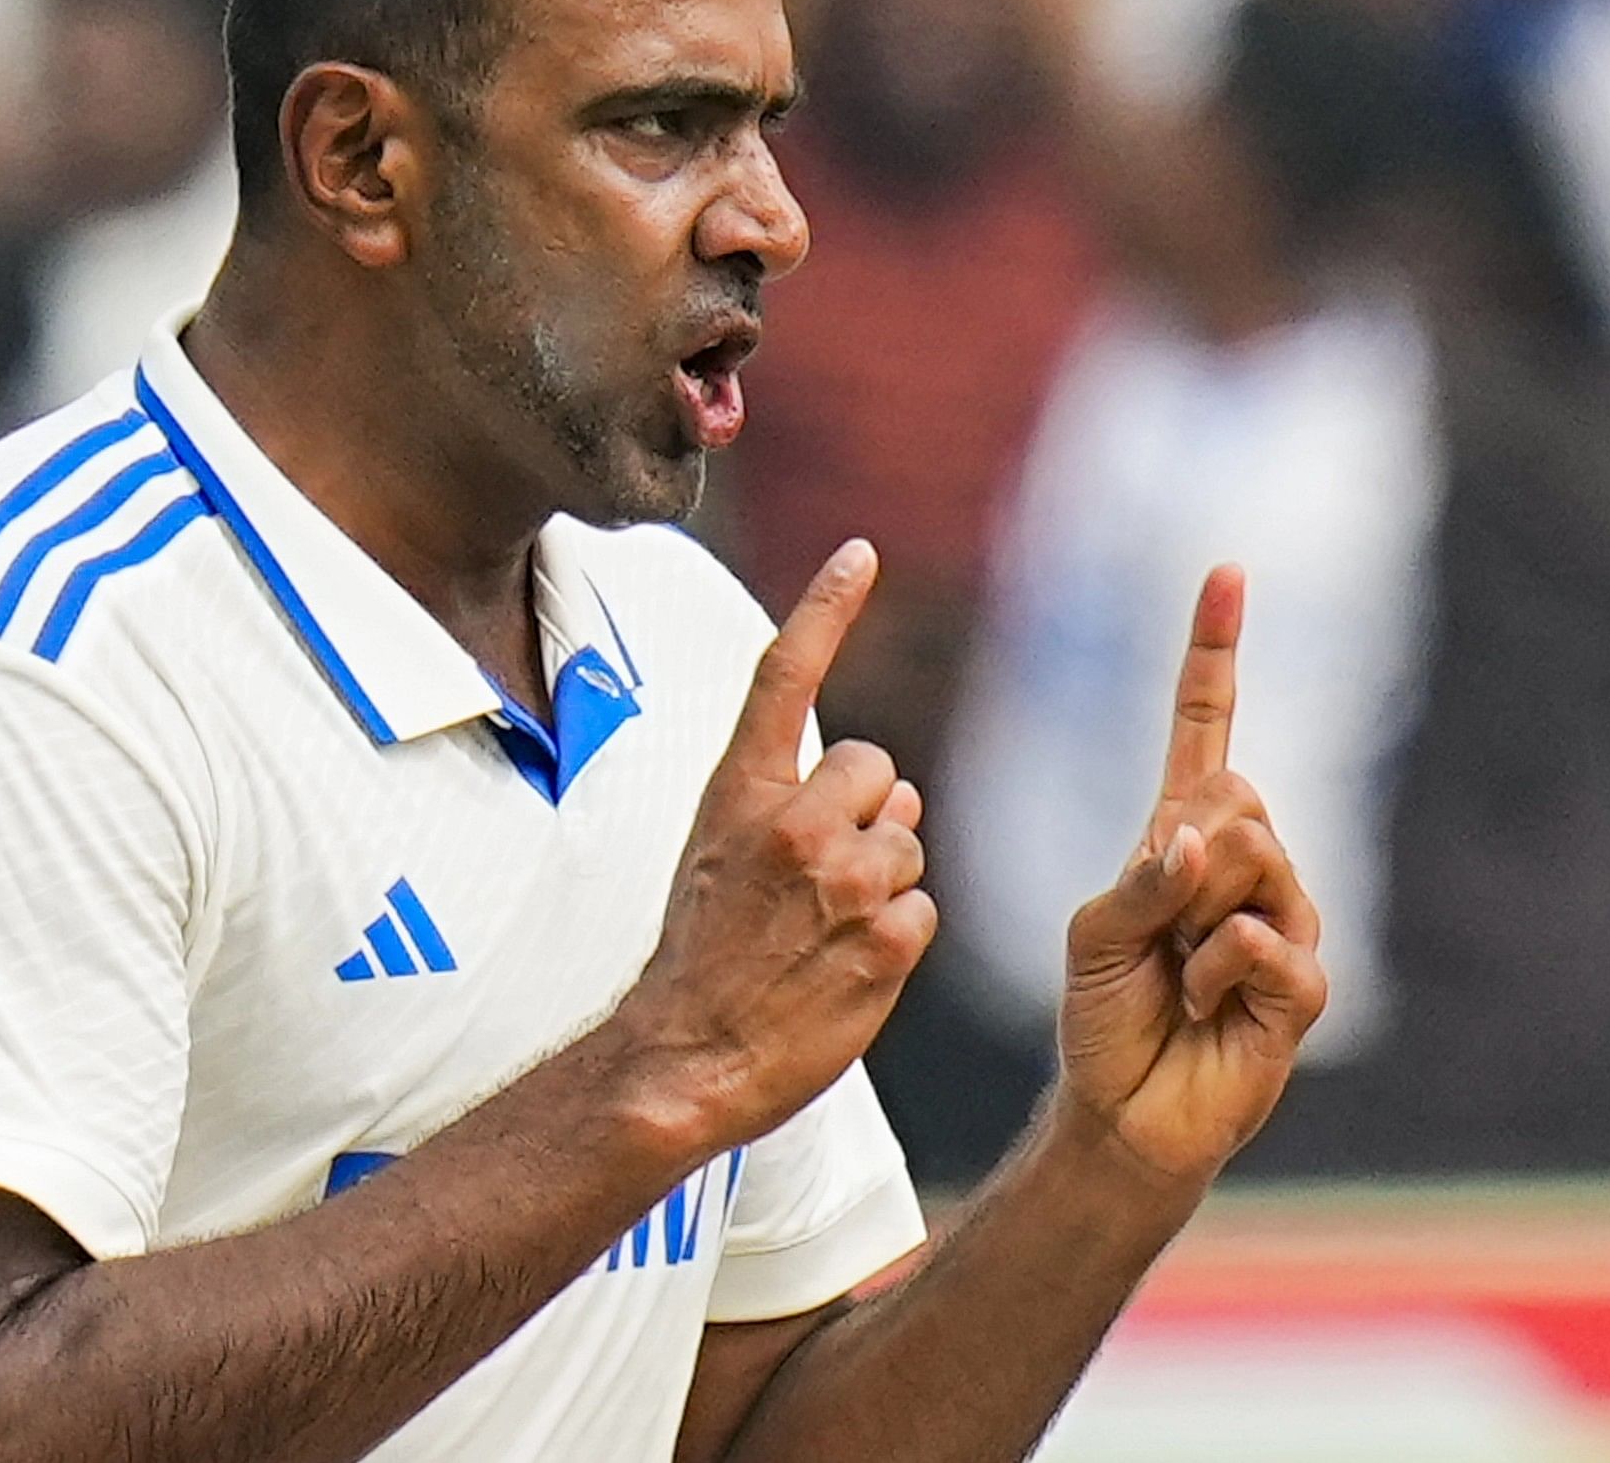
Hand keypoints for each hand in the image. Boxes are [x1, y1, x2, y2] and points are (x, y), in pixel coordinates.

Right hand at [604, 540, 935, 1157]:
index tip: (862, 553)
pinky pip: (924, 911)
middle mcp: (795, 821)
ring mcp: (845, 877)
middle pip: (883, 772)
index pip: (787, 675)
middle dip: (870, 815)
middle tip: (819, 881)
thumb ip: (791, 805)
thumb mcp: (718, 856)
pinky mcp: (888, 936)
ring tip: (823, 936)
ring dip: (884, 883)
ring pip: (908, 844)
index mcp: (740, 793)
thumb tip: (896, 785)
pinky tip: (846, 969)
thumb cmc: (701, 958)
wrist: (685, 1057)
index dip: (826, 607)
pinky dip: (897, 939)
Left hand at [1051, 567, 1326, 1186]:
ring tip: (1179, 975)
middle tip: (1157, 931)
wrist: (1126, 1110)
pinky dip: (1213, 974)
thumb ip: (1143, 879)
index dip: (1214, 653)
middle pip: (1233, 795)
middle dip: (1179, 858)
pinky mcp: (1305, 983)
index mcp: (1184, 833)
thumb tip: (1200, 837)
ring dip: (1192, 919)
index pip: (1206, 728)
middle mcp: (1246, 864)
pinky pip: (1263, 941)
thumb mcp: (1094, 933)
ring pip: (1254, 857)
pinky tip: (1204, 1006)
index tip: (1224, 573)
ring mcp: (1284, 919)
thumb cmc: (1104, 1015)